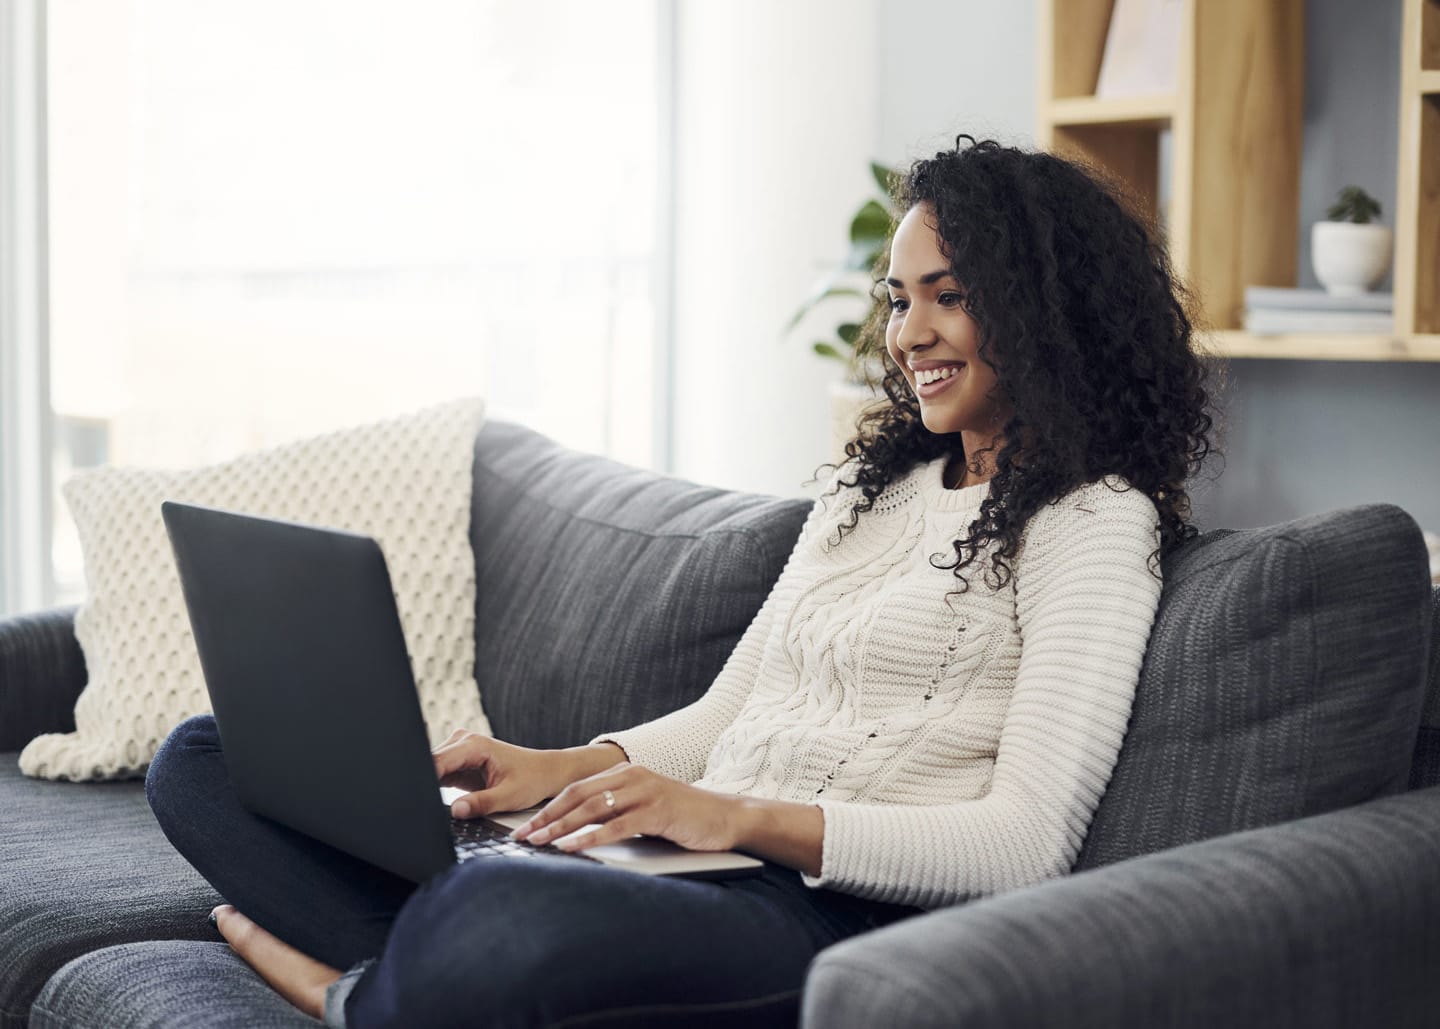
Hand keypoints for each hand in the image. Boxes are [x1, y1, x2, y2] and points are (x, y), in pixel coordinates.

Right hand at [434, 729, 618, 818]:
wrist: (545, 772)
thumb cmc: (533, 779)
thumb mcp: (509, 796)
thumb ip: (481, 803)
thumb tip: (455, 811)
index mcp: (474, 745)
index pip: (435, 761)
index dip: (422, 780)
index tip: (416, 798)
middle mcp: (463, 742)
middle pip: (428, 763)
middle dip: (424, 784)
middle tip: (422, 807)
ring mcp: (458, 751)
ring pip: (429, 769)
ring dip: (429, 786)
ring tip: (435, 803)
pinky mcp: (458, 762)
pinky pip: (438, 775)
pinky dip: (436, 787)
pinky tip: (440, 799)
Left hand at [510, 762, 741, 852]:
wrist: (725, 817)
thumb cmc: (682, 818)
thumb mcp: (642, 810)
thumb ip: (614, 814)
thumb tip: (573, 833)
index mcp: (624, 773)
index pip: (576, 789)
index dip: (548, 808)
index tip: (525, 827)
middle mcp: (631, 776)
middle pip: (577, 795)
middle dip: (546, 817)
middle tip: (522, 836)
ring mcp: (644, 791)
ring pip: (592, 808)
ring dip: (561, 827)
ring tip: (539, 842)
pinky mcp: (657, 810)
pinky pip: (615, 826)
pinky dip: (589, 838)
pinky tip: (571, 848)